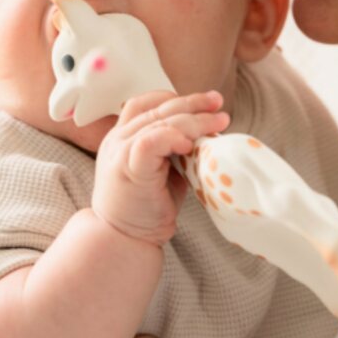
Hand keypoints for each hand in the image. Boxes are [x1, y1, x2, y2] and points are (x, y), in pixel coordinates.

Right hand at [92, 90, 228, 244]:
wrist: (122, 239)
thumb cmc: (144, 209)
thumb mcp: (161, 171)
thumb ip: (173, 150)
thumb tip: (205, 135)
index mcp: (123, 137)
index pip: (146, 103)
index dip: (175, 98)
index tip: (205, 103)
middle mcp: (118, 139)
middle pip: (157, 108)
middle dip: (193, 103)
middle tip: (219, 103)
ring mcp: (120, 151)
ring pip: (160, 121)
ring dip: (194, 119)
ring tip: (219, 122)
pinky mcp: (127, 166)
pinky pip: (151, 140)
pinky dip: (173, 137)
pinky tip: (191, 144)